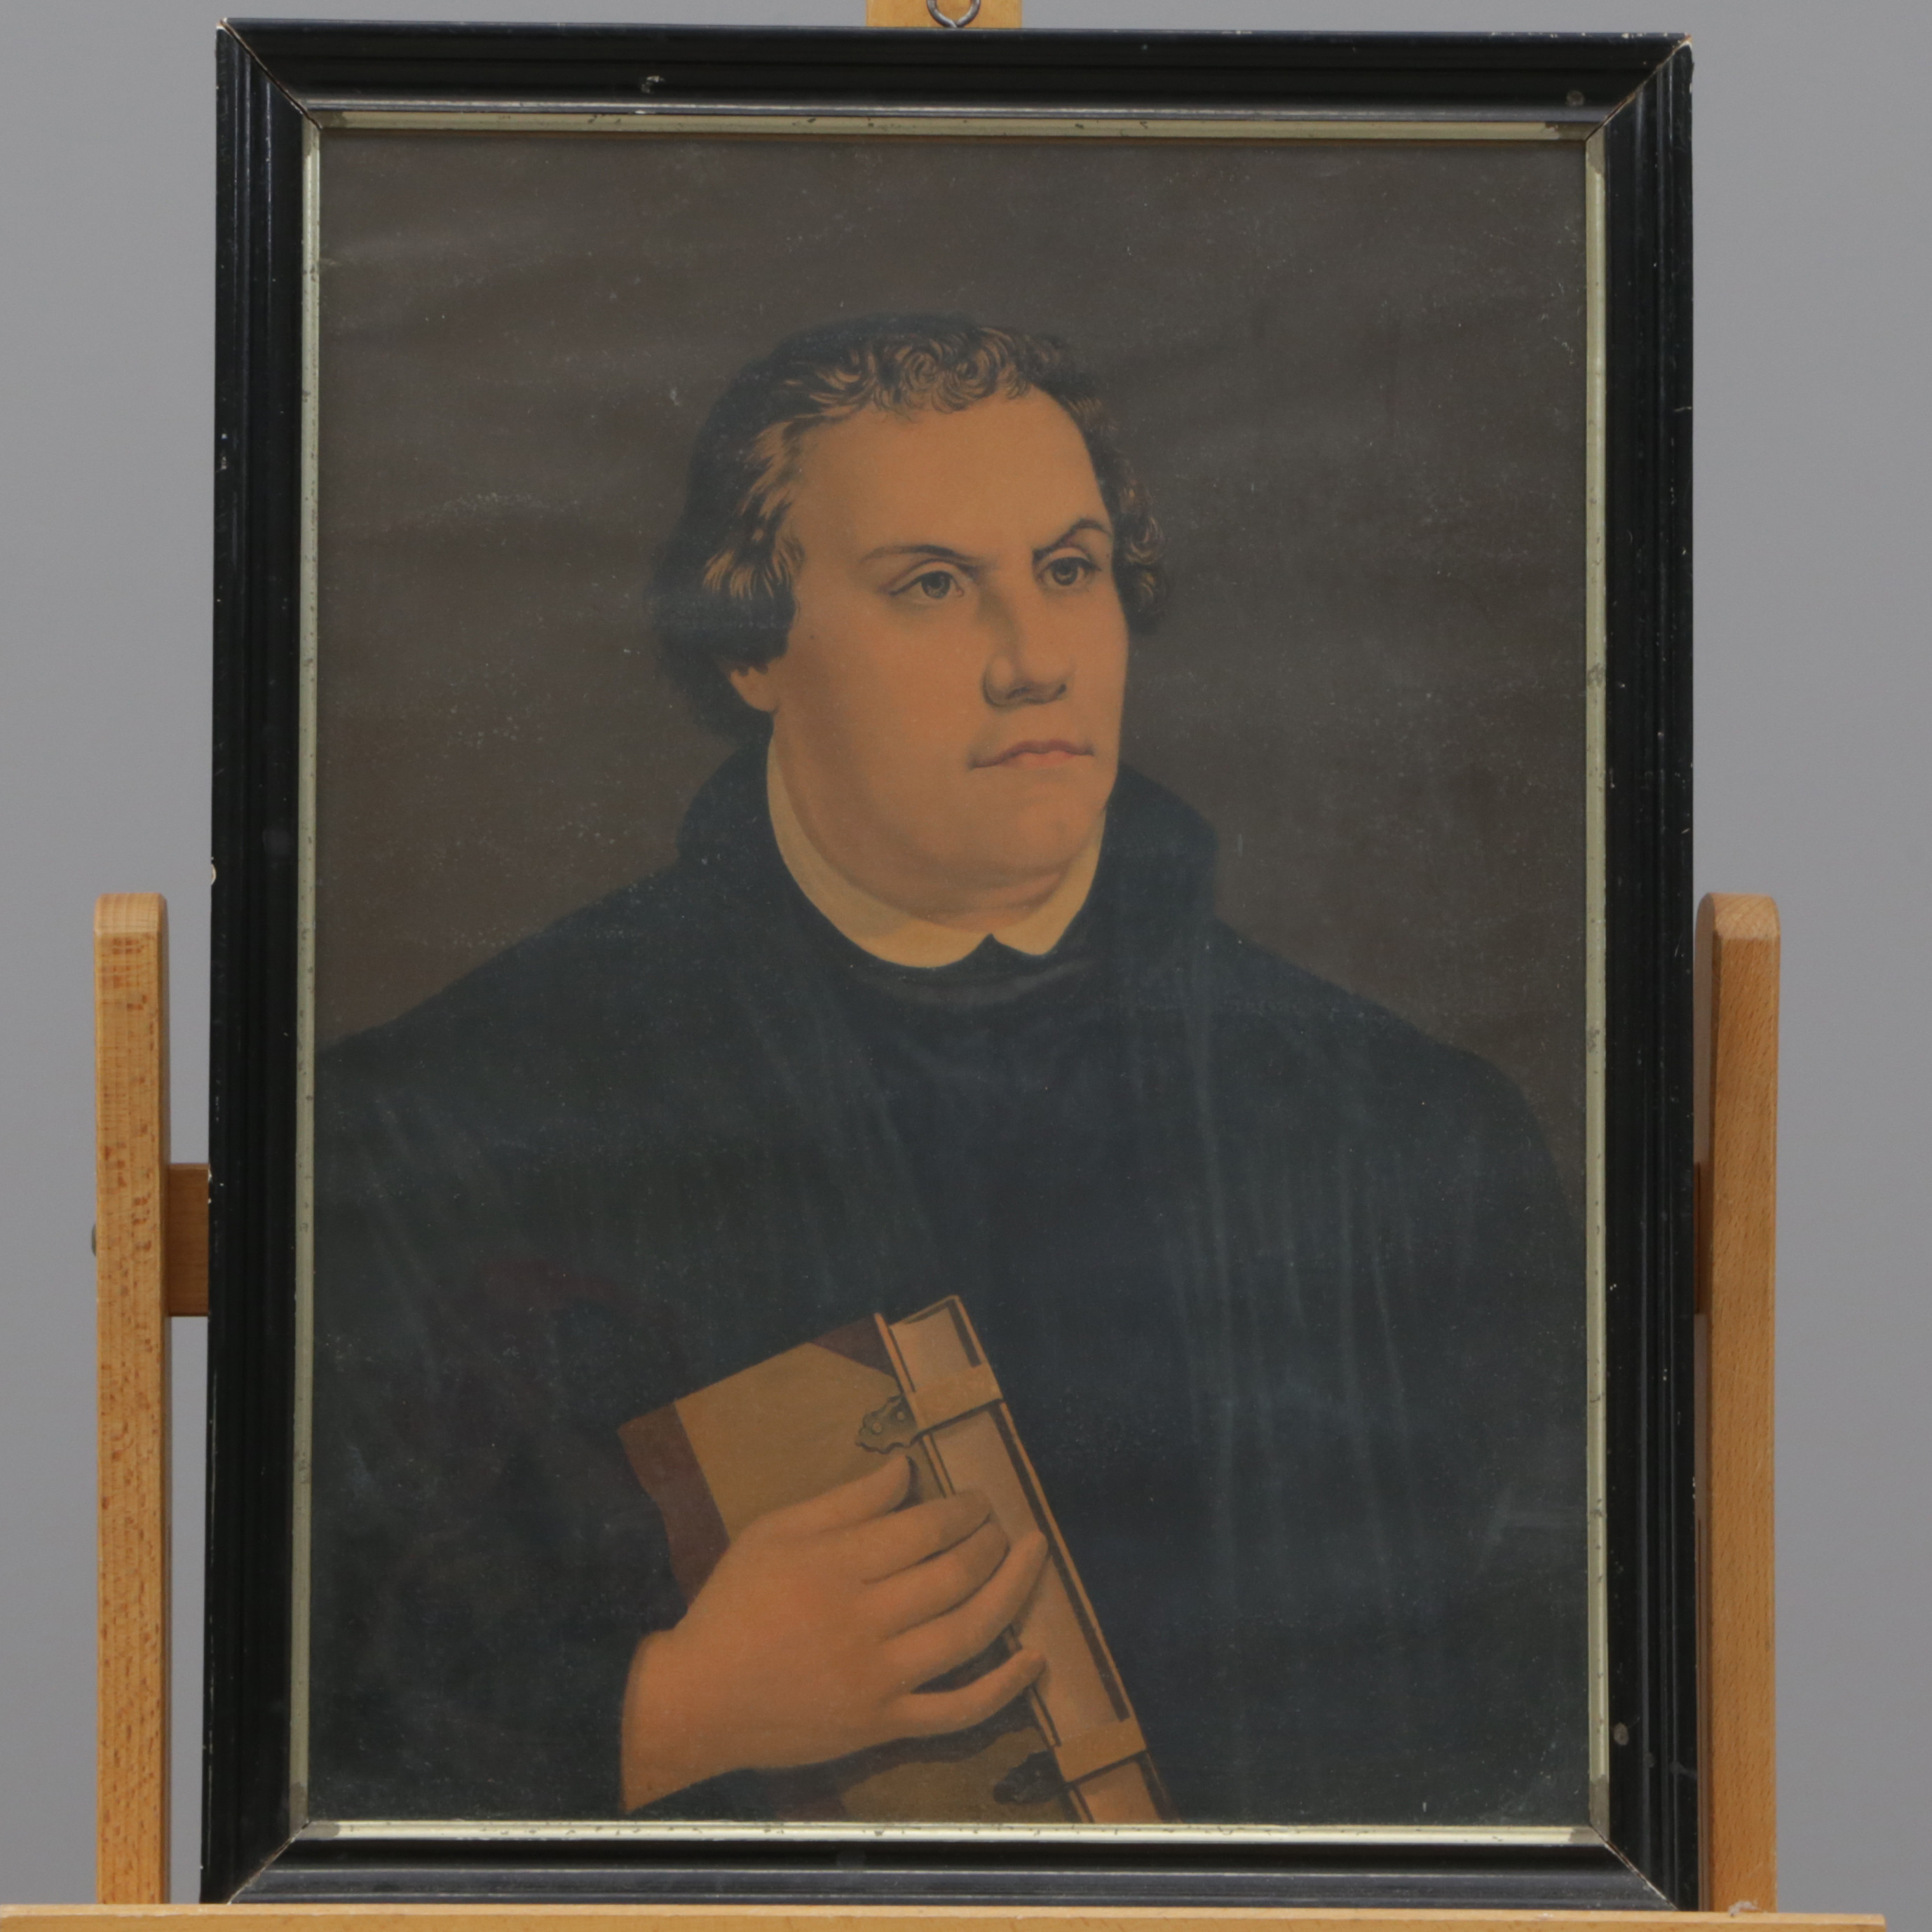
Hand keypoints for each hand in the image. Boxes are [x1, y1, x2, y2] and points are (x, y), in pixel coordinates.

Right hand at [621, 1453, 1047, 1809]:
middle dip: (991, 1543)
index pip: (925, 1529)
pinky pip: (956, 1711)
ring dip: (1011, 1592)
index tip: (978, 1500)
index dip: (963, 1510)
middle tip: (1002, 1526)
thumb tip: (906, 1466)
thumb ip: (846, 1500)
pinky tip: (1033, 1657)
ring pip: (967, 1634)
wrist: (699, 1699)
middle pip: (954, 1575)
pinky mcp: (884, 1726)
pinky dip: (1003, 1688)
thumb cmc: (735, 1603)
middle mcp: (866, 1619)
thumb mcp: (775, 1532)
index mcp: (838, 1564)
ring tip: (1032, 1559)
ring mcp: (880, 1679)